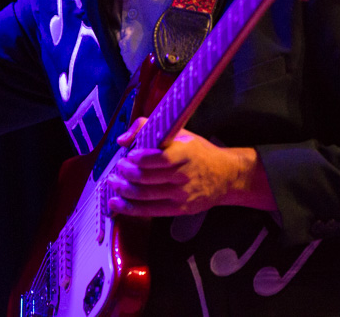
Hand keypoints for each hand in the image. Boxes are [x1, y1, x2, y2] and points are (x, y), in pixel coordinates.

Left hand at [106, 118, 275, 216]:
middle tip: (118, 167)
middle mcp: (184, 174)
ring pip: (145, 195)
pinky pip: (150, 210)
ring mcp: (182, 194)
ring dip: (124, 190)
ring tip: (113, 182)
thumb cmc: (199, 152)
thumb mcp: (180, 134)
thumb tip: (123, 139)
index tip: (129, 154)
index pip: (161, 158)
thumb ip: (149, 128)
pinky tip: (117, 203)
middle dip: (126, 173)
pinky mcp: (179, 209)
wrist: (225, 176)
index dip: (140, 158)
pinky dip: (130, 208)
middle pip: (148, 178)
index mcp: (186, 152)